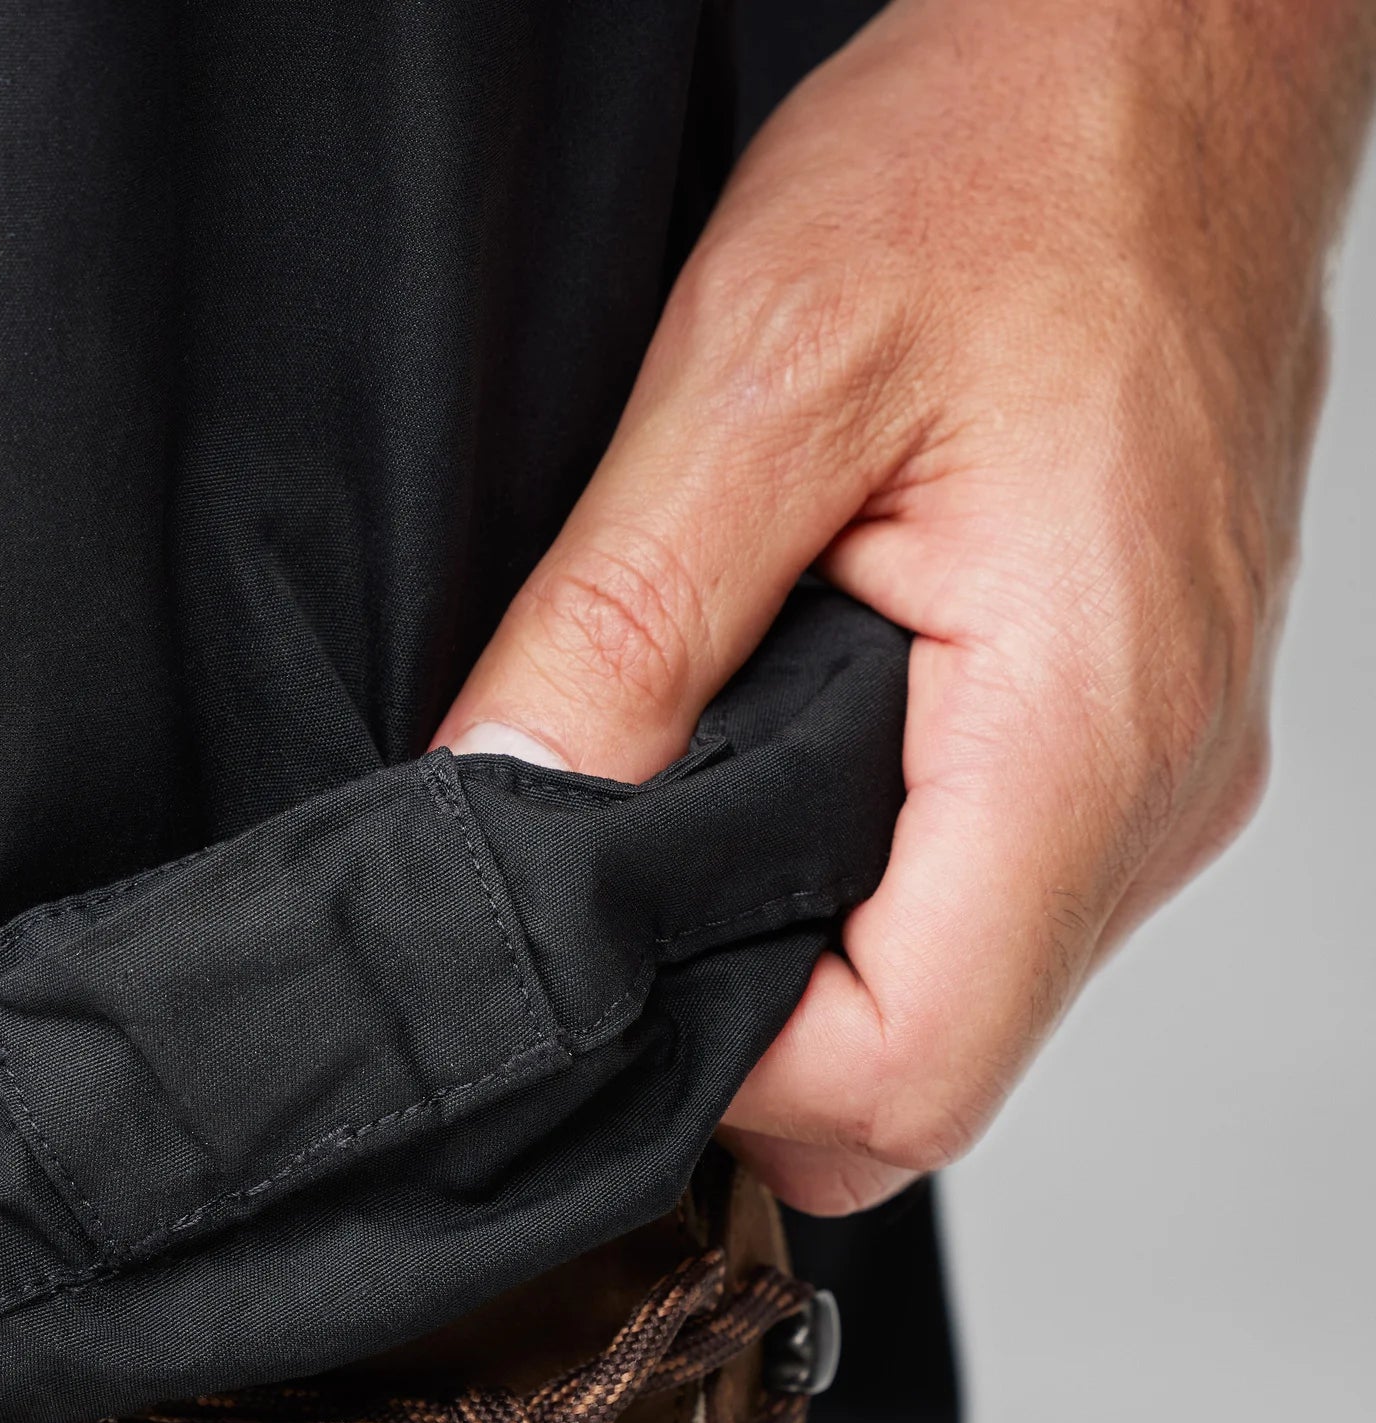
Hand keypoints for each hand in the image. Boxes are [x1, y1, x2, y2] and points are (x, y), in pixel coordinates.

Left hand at [432, 0, 1373, 1213]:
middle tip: (616, 901)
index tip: (596, 987)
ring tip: (700, 807)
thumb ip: (620, 627)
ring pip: (959, 995)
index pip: (905, 1072)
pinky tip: (790, 763)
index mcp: (1079, 731)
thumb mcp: (759, 380)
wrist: (1168, 63)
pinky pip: (989, 896)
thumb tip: (497, 800)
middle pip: (929, 1067)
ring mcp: (1155, 774)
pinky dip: (870, 881)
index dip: (729, 1077)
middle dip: (753, 1036)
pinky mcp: (1133, 734)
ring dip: (810, 956)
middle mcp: (1149, 791)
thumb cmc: (1017, 166)